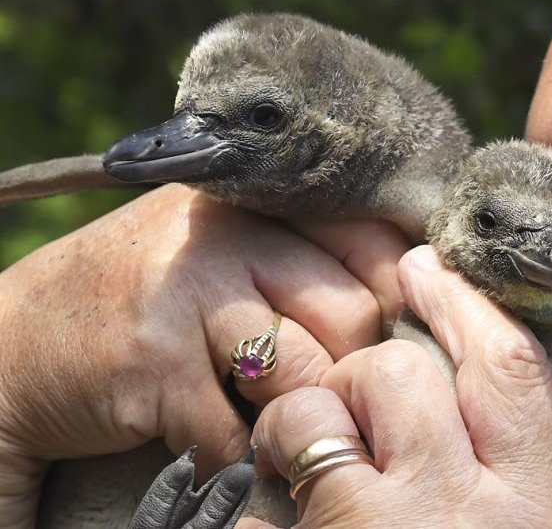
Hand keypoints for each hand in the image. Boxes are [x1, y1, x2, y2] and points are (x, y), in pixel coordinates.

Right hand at [0, 184, 409, 527]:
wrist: (18, 340)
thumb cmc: (150, 297)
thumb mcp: (220, 244)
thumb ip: (299, 251)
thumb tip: (410, 283)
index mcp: (255, 202)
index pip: (373, 242)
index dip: (394, 298)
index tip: (382, 333)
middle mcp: (225, 235)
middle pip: (352, 315)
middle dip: (346, 368)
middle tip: (317, 385)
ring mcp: (187, 296)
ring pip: (303, 375)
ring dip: (292, 415)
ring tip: (263, 410)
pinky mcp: (155, 364)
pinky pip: (239, 432)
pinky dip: (234, 452)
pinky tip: (209, 432)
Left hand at [243, 246, 551, 527]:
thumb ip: (533, 502)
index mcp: (530, 508)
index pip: (515, 372)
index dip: (466, 305)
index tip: (424, 266)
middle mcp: (472, 509)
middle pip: (412, 371)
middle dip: (367, 369)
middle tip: (346, 401)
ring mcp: (397, 522)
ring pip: (345, 392)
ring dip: (311, 409)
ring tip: (296, 456)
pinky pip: (293, 443)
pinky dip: (274, 455)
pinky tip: (270, 501)